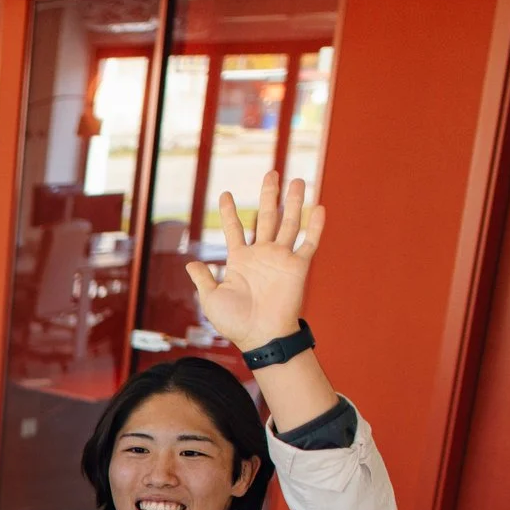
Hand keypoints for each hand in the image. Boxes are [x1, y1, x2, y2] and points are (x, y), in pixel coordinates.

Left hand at [185, 171, 323, 351]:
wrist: (260, 337)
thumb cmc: (235, 323)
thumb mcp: (211, 299)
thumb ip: (203, 279)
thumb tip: (190, 263)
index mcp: (240, 260)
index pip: (234, 229)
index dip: (230, 212)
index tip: (225, 194)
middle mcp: (262, 255)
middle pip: (265, 217)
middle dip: (268, 195)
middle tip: (270, 172)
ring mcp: (281, 259)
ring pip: (289, 223)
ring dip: (293, 202)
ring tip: (295, 180)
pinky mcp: (298, 267)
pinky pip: (309, 243)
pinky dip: (315, 226)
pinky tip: (319, 207)